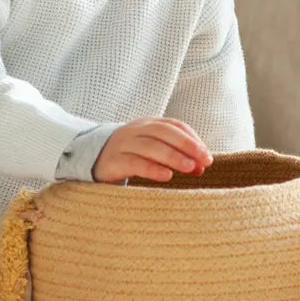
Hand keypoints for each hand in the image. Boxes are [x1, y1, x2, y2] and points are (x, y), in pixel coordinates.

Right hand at [93, 117, 212, 183]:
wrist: (92, 158)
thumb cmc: (131, 155)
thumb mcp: (152, 150)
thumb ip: (176, 155)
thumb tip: (201, 166)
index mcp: (148, 124)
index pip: (174, 126)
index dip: (192, 140)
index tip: (207, 157)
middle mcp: (136, 130)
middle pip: (164, 132)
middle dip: (187, 145)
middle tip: (204, 161)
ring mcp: (123, 144)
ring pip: (150, 146)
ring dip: (173, 156)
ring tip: (190, 168)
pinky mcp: (113, 161)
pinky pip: (134, 163)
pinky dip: (152, 168)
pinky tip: (166, 176)